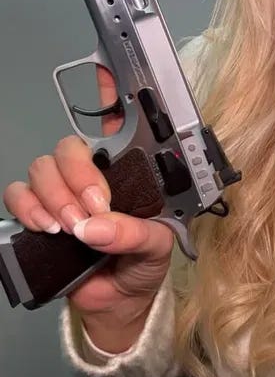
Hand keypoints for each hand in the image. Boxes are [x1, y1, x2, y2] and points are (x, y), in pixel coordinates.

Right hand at [3, 65, 173, 339]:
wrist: (118, 303)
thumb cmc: (141, 265)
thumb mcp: (155, 246)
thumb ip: (133, 232)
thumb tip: (95, 224)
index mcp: (126, 173)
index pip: (115, 125)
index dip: (107, 95)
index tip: (105, 74)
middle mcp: (91, 176)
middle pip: (70, 148)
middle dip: (79, 176)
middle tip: (93, 207)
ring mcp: (62, 193)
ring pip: (43, 168)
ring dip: (55, 196)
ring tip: (71, 226)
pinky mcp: (38, 214)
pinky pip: (18, 195)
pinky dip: (29, 207)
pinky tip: (47, 226)